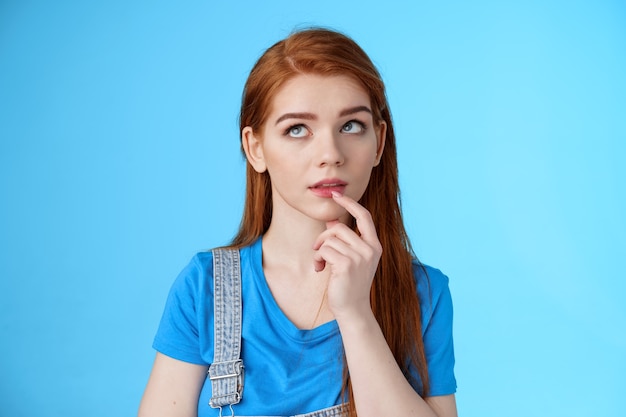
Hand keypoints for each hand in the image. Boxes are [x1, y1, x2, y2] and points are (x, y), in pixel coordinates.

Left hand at [312, 192, 381, 318]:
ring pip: (329, 239)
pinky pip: (324, 250)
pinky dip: (318, 259)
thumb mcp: (351, 259)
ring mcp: (360, 257)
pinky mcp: (346, 265)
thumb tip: (332, 222)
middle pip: (339, 227)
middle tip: (318, 250)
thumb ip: (345, 240)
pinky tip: (320, 270)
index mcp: (374, 245)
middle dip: (324, 237)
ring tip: (321, 265)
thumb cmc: (350, 284)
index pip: (364, 216)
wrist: (353, 309)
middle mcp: (370, 249)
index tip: (336, 195)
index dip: (350, 203)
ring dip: (319, 251)